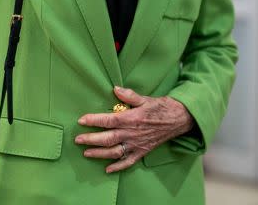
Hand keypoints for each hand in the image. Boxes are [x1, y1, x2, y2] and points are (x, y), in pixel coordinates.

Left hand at [75, 86, 194, 172]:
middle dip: (91, 139)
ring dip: (99, 154)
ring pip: (115, 152)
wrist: (179, 120)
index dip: (94, 121)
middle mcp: (133, 133)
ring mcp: (137, 144)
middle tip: (77, 140)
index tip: (82, 120)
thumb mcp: (145, 99)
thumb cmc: (161, 108)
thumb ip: (129, 95)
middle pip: (108, 138)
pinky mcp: (142, 151)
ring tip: (86, 153)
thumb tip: (115, 88)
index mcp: (132, 118)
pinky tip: (108, 169)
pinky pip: (129, 162)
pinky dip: (118, 167)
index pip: (109, 120)